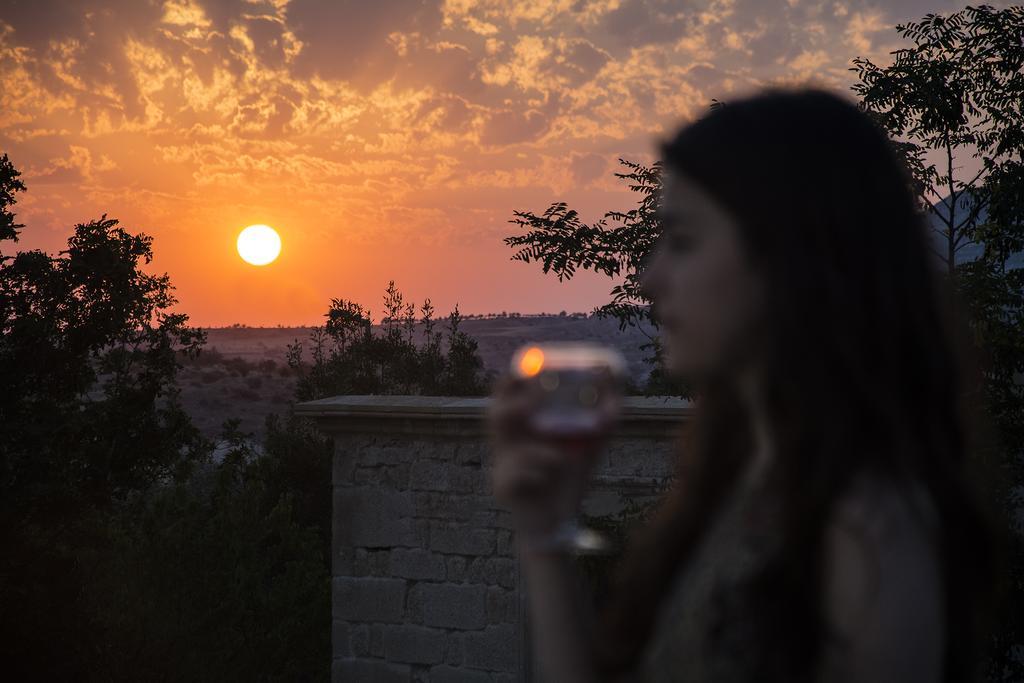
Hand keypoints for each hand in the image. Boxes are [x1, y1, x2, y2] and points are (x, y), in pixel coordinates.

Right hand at [486, 372, 608, 537]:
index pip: (507, 396)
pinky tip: (551, 480)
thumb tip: (614, 376)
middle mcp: (506, 443)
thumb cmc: (570, 477)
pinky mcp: (503, 489)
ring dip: (536, 450)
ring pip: (507, 448)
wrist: (558, 521)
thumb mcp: (591, 441)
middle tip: (533, 404)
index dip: (512, 380)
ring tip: (562, 456)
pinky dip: (539, 474)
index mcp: (523, 427)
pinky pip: (517, 475)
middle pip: (493, 417)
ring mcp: (501, 466)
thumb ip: (606, 412)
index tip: (527, 368)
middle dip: (511, 407)